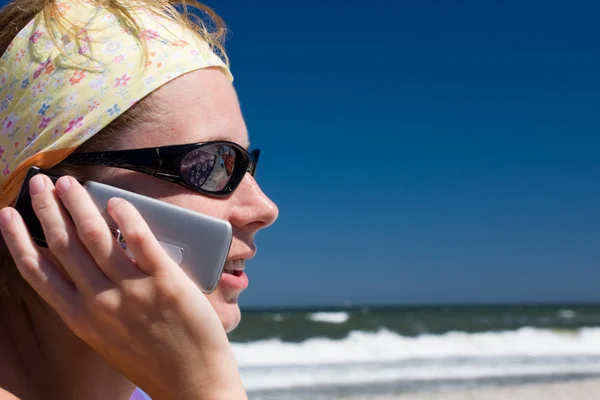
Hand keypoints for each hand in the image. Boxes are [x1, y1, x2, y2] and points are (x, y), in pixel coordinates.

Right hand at [0, 174, 245, 399]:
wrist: (193, 384)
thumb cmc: (152, 361)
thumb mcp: (108, 338)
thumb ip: (95, 306)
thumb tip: (92, 265)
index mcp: (80, 319)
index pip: (37, 272)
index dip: (18, 240)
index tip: (6, 214)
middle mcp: (98, 303)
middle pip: (63, 245)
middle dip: (46, 209)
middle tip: (39, 182)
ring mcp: (131, 292)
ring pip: (94, 237)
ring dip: (77, 204)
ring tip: (69, 182)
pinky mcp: (165, 283)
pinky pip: (139, 241)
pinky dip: (125, 216)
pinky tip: (116, 201)